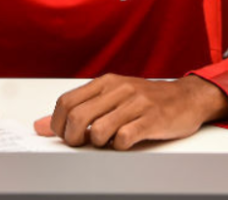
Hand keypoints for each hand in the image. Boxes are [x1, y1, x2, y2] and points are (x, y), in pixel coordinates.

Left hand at [33, 73, 227, 149]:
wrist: (188, 97)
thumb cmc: (147, 100)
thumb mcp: (111, 98)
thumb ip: (78, 110)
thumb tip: (40, 127)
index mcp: (106, 83)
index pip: (66, 102)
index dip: (58, 125)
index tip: (65, 135)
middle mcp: (119, 89)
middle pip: (78, 117)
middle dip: (73, 138)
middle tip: (82, 144)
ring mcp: (137, 104)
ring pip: (99, 129)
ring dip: (97, 142)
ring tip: (107, 141)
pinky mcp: (153, 119)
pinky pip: (124, 137)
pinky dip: (119, 146)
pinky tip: (125, 142)